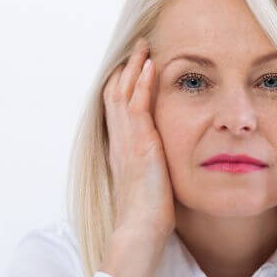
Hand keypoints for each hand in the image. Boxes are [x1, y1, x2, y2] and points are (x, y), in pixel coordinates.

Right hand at [102, 37, 175, 242]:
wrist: (140, 229)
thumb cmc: (148, 213)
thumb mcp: (150, 181)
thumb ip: (152, 164)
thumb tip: (162, 161)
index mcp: (121, 148)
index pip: (117, 107)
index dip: (123, 83)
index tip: (134, 65)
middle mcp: (119, 140)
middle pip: (115, 93)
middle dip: (126, 67)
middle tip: (138, 46)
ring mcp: (127, 141)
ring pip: (123, 93)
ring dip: (134, 67)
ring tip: (144, 46)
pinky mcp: (140, 145)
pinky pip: (137, 106)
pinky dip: (142, 84)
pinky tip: (151, 66)